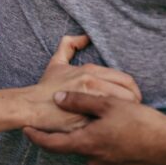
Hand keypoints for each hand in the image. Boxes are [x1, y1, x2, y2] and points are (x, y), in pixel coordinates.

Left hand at [24, 93, 165, 164]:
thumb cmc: (142, 123)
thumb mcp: (108, 104)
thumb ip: (80, 101)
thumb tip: (57, 98)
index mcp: (87, 144)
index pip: (53, 144)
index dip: (37, 137)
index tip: (25, 130)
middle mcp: (95, 160)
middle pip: (72, 146)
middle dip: (69, 132)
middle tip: (69, 117)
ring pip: (90, 150)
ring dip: (90, 138)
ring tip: (101, 121)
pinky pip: (105, 156)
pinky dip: (103, 144)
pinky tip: (116, 132)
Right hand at [25, 35, 142, 132]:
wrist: (31, 106)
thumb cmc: (45, 87)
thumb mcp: (56, 63)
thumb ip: (69, 45)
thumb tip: (84, 36)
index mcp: (90, 72)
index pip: (125, 79)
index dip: (133, 90)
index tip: (131, 97)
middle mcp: (93, 84)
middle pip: (129, 94)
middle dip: (134, 102)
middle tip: (131, 110)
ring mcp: (91, 102)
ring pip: (124, 108)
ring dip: (127, 114)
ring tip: (124, 119)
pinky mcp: (88, 119)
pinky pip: (111, 122)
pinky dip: (115, 124)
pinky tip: (113, 127)